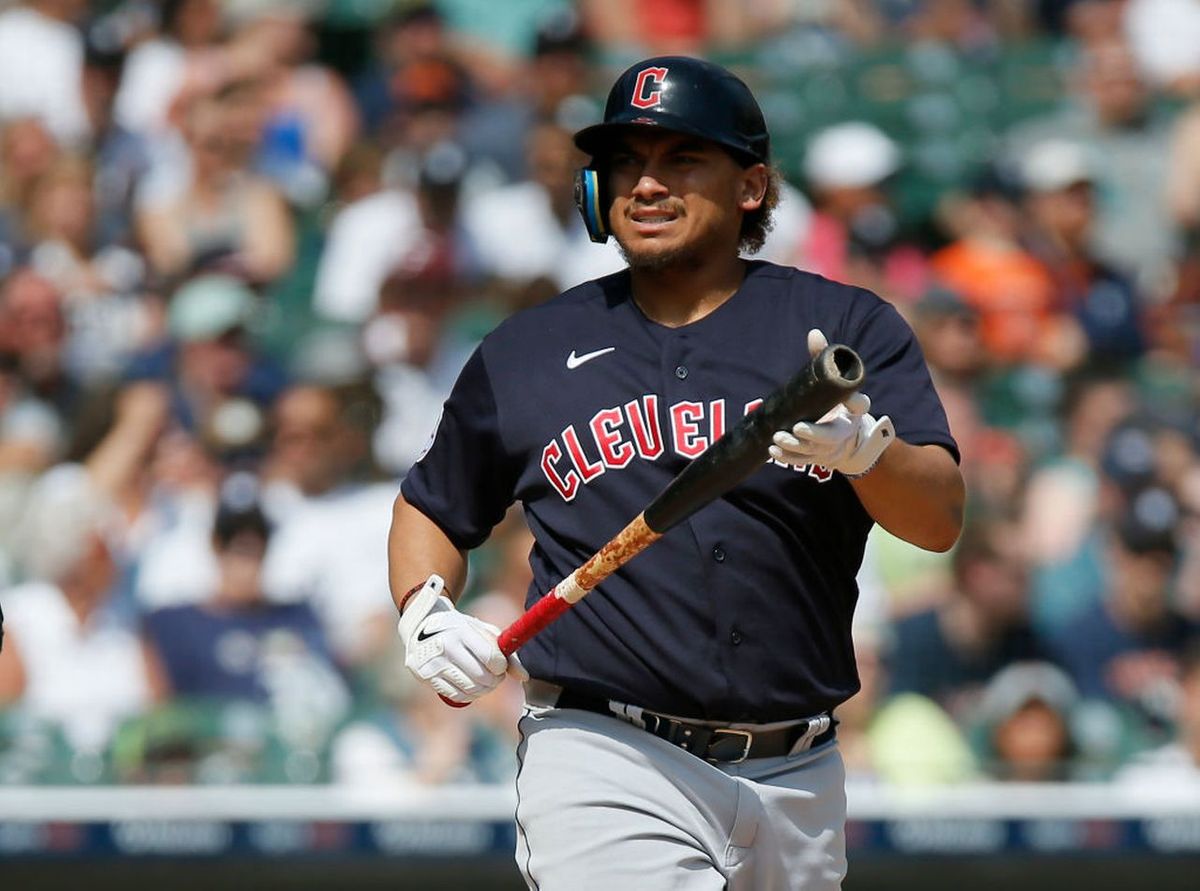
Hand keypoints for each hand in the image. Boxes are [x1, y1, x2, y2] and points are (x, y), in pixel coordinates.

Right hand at [398, 575, 527, 705]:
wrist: (422, 627)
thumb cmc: (460, 629)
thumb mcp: (482, 631)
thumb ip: (506, 652)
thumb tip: (524, 677)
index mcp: (461, 631)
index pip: (490, 657)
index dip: (501, 666)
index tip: (501, 665)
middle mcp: (445, 647)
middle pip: (482, 676)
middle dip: (495, 680)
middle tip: (496, 676)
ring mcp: (433, 664)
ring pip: (470, 689)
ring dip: (484, 689)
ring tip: (485, 681)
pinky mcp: (425, 677)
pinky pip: (455, 695)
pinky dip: (468, 694)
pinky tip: (470, 685)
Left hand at [768, 329, 895, 477]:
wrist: (841, 439)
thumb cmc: (832, 403)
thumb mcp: (830, 382)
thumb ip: (822, 359)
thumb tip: (814, 333)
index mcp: (853, 411)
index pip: (860, 406)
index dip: (855, 403)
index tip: (849, 401)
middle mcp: (844, 430)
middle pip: (833, 435)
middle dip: (815, 434)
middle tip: (798, 428)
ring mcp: (830, 448)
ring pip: (814, 452)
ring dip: (795, 447)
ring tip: (778, 438)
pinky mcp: (816, 459)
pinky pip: (802, 462)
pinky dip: (787, 458)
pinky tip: (773, 451)